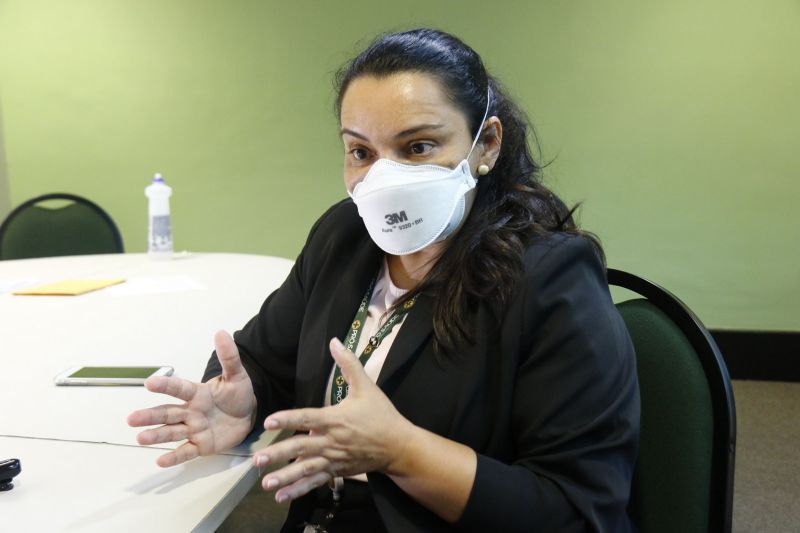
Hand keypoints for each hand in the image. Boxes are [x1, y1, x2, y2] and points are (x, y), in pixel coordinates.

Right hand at [127, 330, 256, 466]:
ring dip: (156, 435)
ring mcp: (194, 429)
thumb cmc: (237, 394)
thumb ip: (229, 357)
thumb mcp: (237, 375)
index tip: (150, 382)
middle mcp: (191, 411)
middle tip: (131, 419)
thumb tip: (221, 333)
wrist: (247, 415)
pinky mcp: (201, 445)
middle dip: (150, 416)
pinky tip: (160, 461)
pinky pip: (185, 452)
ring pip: (172, 432)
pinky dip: (173, 457)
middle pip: (168, 413)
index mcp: (197, 394)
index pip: (180, 389)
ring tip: (140, 438)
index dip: (166, 385)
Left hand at [252, 338, 414, 502]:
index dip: (288, 419)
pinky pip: (315, 481)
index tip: (269, 421)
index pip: (307, 418)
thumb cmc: (381, 414)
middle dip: (278, 454)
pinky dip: (298, 489)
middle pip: (300, 448)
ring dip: (285, 476)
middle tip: (257, 459)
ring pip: (305, 468)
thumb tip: (334, 341)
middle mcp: (331, 441)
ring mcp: (333, 459)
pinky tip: (281, 496)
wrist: (399, 445)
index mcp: (336, 419)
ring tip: (265, 482)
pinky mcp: (337, 471)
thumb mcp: (367, 386)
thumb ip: (348, 364)